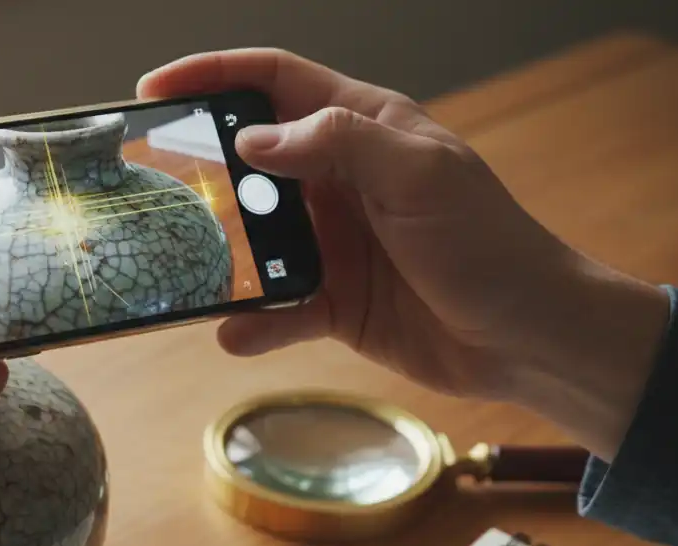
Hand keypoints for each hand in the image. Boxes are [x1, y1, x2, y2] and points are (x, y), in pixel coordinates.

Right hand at [139, 49, 668, 458]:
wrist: (527, 337)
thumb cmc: (488, 243)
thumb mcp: (419, 174)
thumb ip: (337, 143)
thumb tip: (254, 141)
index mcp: (363, 128)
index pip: (275, 82)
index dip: (214, 76)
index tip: (155, 91)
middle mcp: (340, 179)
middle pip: (250, 161)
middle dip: (199, 171)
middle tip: (150, 185)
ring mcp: (333, 242)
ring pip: (254, 238)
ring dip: (222, 254)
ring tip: (185, 265)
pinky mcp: (333, 301)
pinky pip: (277, 308)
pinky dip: (254, 322)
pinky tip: (235, 331)